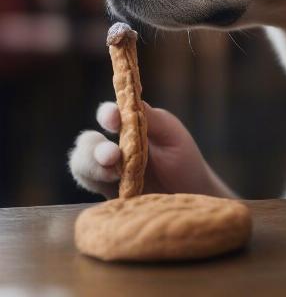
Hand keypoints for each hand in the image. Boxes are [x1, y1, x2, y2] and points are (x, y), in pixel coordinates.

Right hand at [69, 102, 234, 199]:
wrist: (193, 196)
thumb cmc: (184, 161)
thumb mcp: (172, 135)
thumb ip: (152, 119)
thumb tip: (132, 100)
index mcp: (129, 127)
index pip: (109, 116)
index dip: (107, 114)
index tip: (114, 119)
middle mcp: (114, 147)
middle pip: (88, 141)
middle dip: (94, 147)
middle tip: (112, 156)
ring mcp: (108, 172)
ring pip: (81, 165)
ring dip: (91, 166)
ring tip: (114, 173)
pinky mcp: (109, 195)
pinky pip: (90, 189)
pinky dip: (97, 186)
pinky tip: (116, 188)